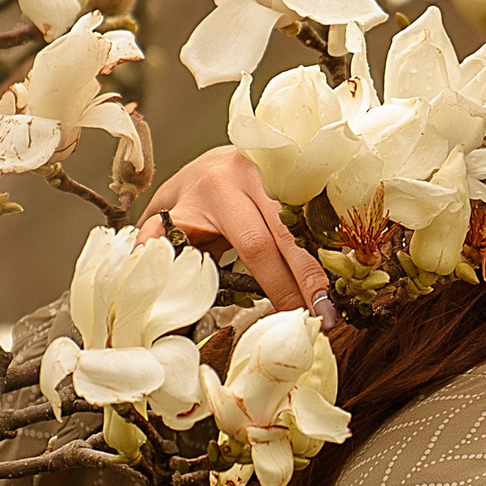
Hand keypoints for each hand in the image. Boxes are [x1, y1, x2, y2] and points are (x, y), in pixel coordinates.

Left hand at [139, 148, 338, 326]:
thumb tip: (149, 289)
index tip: (291, 317)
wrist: (206, 164)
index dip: (277, 284)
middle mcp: (249, 178)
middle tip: (325, 321)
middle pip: (288, 237)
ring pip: (305, 227)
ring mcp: (276, 173)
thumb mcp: (164, 224)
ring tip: (334, 308)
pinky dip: (326, 250)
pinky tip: (336, 279)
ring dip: (322, 269)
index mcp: (214, 192)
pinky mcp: (294, 177)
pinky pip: (314, 218)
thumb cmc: (185, 205)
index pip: (255, 245)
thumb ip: (158, 250)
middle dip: (308, 282)